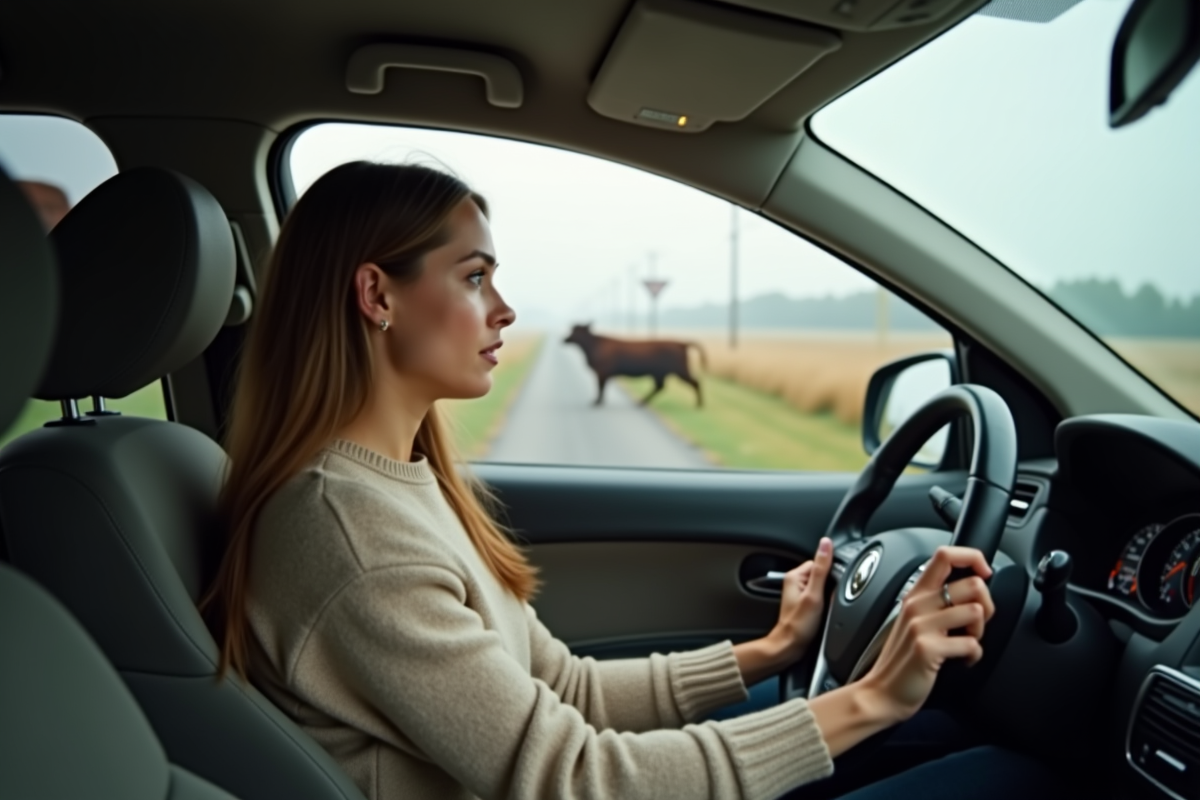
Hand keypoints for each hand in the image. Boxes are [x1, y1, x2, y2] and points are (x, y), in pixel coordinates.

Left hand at [733, 538, 833, 685]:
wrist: (790, 647)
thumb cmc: (799, 625)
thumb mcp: (814, 594)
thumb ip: (821, 568)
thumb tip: (826, 544)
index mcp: (795, 575)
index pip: (820, 561)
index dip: (832, 573)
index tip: (833, 586)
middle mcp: (796, 582)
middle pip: (823, 574)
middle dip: (831, 585)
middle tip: (828, 601)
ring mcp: (800, 593)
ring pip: (824, 586)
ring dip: (829, 596)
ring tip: (824, 609)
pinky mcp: (806, 603)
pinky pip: (821, 597)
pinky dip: (826, 603)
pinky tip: (824, 613)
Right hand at [858, 545, 994, 724]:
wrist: (881, 693)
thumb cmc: (902, 659)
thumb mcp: (916, 621)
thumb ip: (938, 602)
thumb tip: (974, 591)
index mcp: (916, 594)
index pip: (946, 555)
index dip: (973, 557)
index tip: (983, 573)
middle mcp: (917, 604)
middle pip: (973, 584)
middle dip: (987, 606)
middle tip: (975, 624)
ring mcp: (921, 625)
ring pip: (976, 611)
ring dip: (980, 632)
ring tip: (966, 643)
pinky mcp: (928, 648)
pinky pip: (971, 644)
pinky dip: (974, 656)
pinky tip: (962, 660)